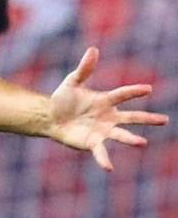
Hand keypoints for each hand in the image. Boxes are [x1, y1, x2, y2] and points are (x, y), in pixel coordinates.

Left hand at [48, 47, 167, 170]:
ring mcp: (102, 131)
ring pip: (120, 135)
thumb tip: (93, 49)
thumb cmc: (64, 99)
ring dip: (131, 139)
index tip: (148, 89)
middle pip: (131, 118)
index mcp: (105, 101)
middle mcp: (108, 117)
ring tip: (142, 142)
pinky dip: (104, 160)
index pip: (122, 95)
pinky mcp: (92, 142)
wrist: (51, 117)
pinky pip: (100, 152)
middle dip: (147, 119)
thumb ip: (84, 69)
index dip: (134, 92)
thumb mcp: (72, 82)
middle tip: (165, 120)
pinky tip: (109, 168)